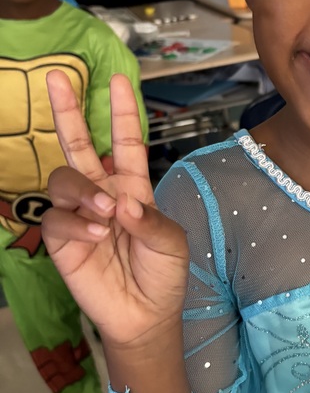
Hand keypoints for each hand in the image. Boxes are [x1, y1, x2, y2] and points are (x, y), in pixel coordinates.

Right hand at [42, 71, 189, 352]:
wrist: (145, 314)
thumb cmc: (162, 274)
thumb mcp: (171, 243)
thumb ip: (150, 220)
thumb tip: (122, 202)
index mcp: (132, 186)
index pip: (124, 142)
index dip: (121, 112)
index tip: (118, 80)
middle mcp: (102, 193)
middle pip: (78, 143)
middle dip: (68, 109)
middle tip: (57, 78)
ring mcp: (79, 214)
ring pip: (62, 178)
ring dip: (82, 189)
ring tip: (104, 213)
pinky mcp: (61, 239)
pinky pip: (57, 218)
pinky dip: (76, 224)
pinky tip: (96, 237)